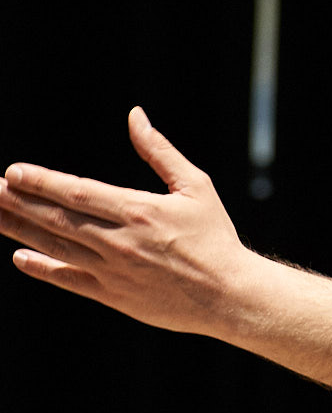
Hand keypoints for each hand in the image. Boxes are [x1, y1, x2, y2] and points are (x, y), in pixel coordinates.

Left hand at [0, 108, 250, 338]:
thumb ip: (159, 152)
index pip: (78, 193)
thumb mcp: (195, 186)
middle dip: (18, 203)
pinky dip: (43, 268)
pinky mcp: (114, 296)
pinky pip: (70, 280)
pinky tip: (20, 256)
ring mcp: (113, 272)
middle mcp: (120, 242)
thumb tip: (135, 116)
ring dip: (20, 230)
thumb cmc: (214, 235)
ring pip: (57, 247)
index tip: (14, 172)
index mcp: (139, 211)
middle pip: (57, 219)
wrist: (229, 295)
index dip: (42, 183)